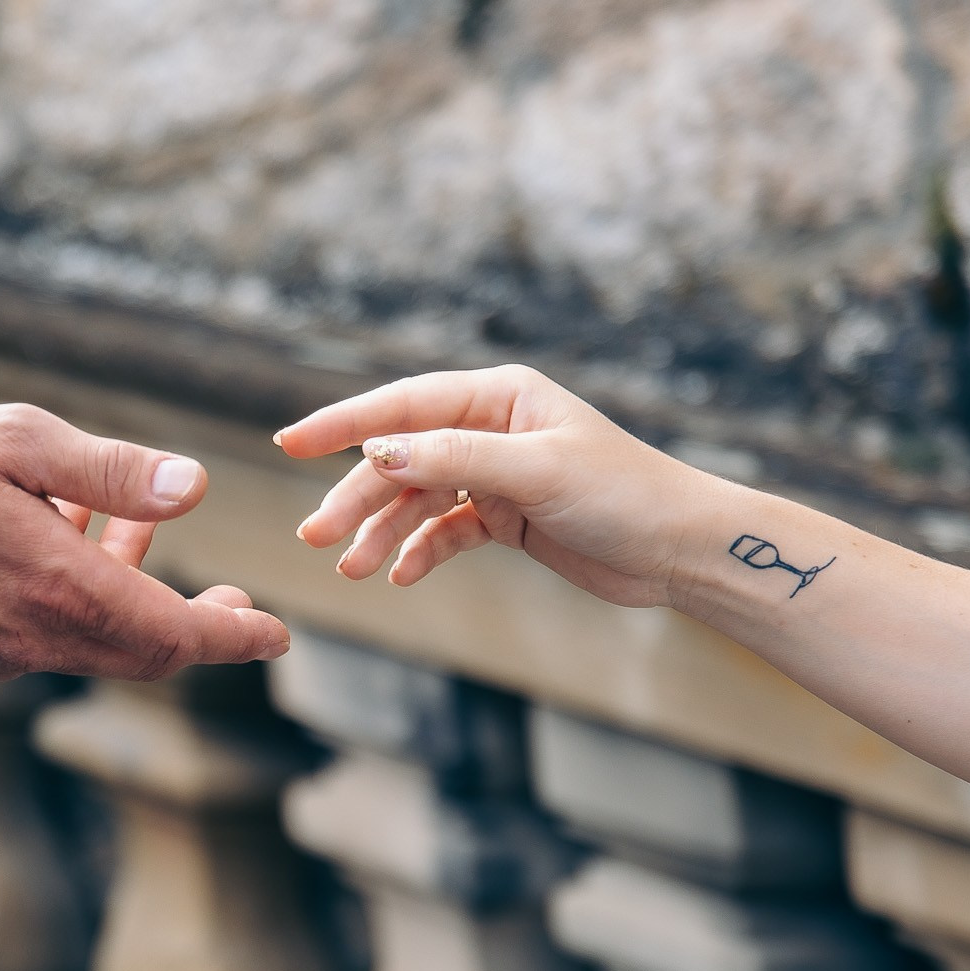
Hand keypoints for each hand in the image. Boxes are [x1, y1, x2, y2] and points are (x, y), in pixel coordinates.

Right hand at [0, 404, 288, 679]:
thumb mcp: (20, 442)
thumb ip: (112, 470)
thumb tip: (194, 488)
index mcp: (58, 590)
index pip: (172, 634)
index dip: (233, 638)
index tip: (277, 636)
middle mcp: (37, 636)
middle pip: (145, 652)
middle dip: (198, 629)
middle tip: (239, 604)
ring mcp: (4, 648)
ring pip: (102, 640)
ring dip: (136, 595)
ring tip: (148, 532)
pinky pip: (58, 631)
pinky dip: (88, 592)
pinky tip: (79, 531)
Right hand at [277, 365, 715, 607]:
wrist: (680, 550)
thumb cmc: (624, 494)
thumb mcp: (536, 471)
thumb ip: (454, 459)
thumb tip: (378, 454)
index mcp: (499, 395)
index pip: (403, 405)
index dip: (342, 425)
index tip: (288, 443)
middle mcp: (492, 427)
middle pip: (403, 459)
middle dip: (356, 497)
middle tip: (313, 536)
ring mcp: (497, 473)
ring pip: (419, 501)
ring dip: (382, 533)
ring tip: (350, 569)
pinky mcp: (507, 517)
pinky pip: (446, 532)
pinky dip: (420, 552)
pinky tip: (399, 575)